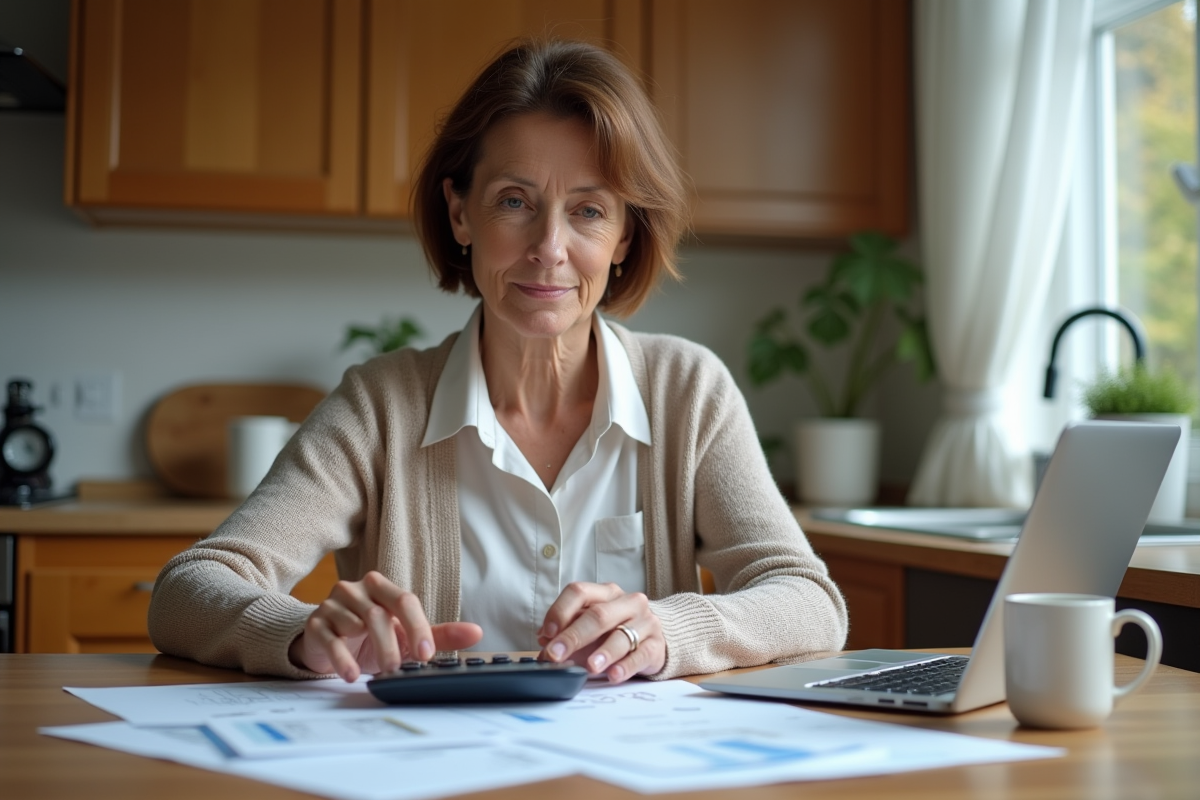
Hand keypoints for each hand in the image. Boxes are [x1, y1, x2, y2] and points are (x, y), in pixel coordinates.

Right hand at [289, 571, 481, 681]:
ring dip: (369, 650)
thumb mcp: (405, 636)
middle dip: (392, 645)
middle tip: (399, 670)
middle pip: (379, 613)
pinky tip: (352, 675)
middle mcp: (358, 589)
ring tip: (379, 672)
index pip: (405, 601)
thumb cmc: (371, 637)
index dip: (418, 627)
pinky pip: (330, 639)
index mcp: (383, 588)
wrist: (328, 644)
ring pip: (355, 623)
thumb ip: (439, 634)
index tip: (427, 655)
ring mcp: (334, 604)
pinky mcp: (316, 623)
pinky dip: (342, 659)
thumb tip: (476, 632)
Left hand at [537, 582, 664, 682]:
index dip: (560, 611)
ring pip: (622, 635)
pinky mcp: (656, 644)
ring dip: (604, 652)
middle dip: (574, 636)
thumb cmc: (615, 630)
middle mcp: (627, 602)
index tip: (547, 633)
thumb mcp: (590, 627)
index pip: (579, 592)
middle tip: (556, 655)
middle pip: (598, 615)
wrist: (654, 638)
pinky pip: (641, 655)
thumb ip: (567, 630)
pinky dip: (625, 666)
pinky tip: (613, 675)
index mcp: (605, 593)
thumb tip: (544, 640)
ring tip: (590, 667)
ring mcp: (645, 622)